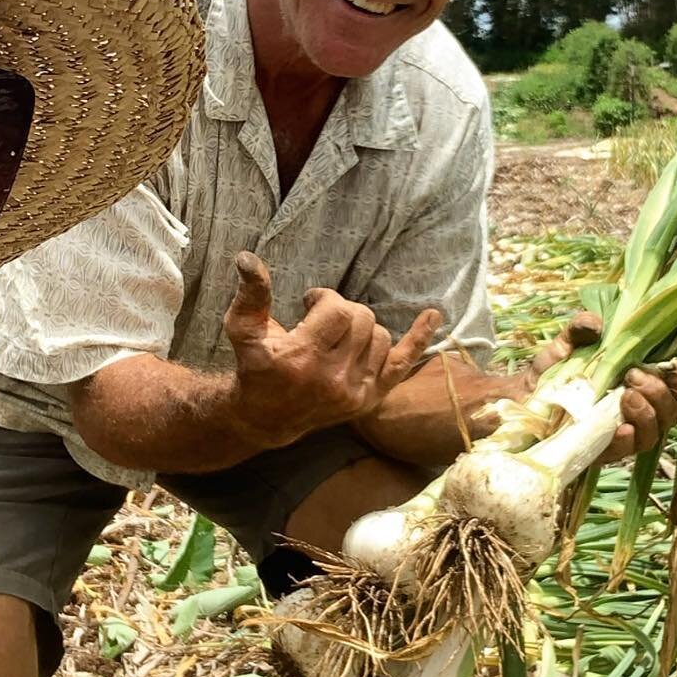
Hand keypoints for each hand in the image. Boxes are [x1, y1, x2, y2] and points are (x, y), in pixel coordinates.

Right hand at [222, 252, 441, 450]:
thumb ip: (251, 295)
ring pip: (381, 337)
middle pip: (362, 320)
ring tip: (341, 335)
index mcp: (303, 359)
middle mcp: (332, 379)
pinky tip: (433, 315)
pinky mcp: (369, 400)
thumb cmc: (255, 366)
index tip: (310, 303)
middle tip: (324, 319)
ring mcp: (355, 393)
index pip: (337, 310)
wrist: (265, 418)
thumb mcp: (243, 330)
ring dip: (364, 328)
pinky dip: (419, 339)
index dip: (325, 299)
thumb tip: (247, 258)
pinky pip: (402, 364)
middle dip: (344, 311)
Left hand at [521, 310, 676, 461]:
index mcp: (639, 385)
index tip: (671, 369)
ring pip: (655, 434)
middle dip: (661, 393)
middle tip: (633, 377)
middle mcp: (636, 411)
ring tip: (627, 396)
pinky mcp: (601, 453)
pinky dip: (628, 439)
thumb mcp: (564, 345)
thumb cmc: (548, 373)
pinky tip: (621, 429)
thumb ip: (580, 329)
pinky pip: (626, 452)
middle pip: (673, 412)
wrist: (518, 401)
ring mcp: (620, 434)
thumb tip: (596, 324)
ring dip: (648, 414)